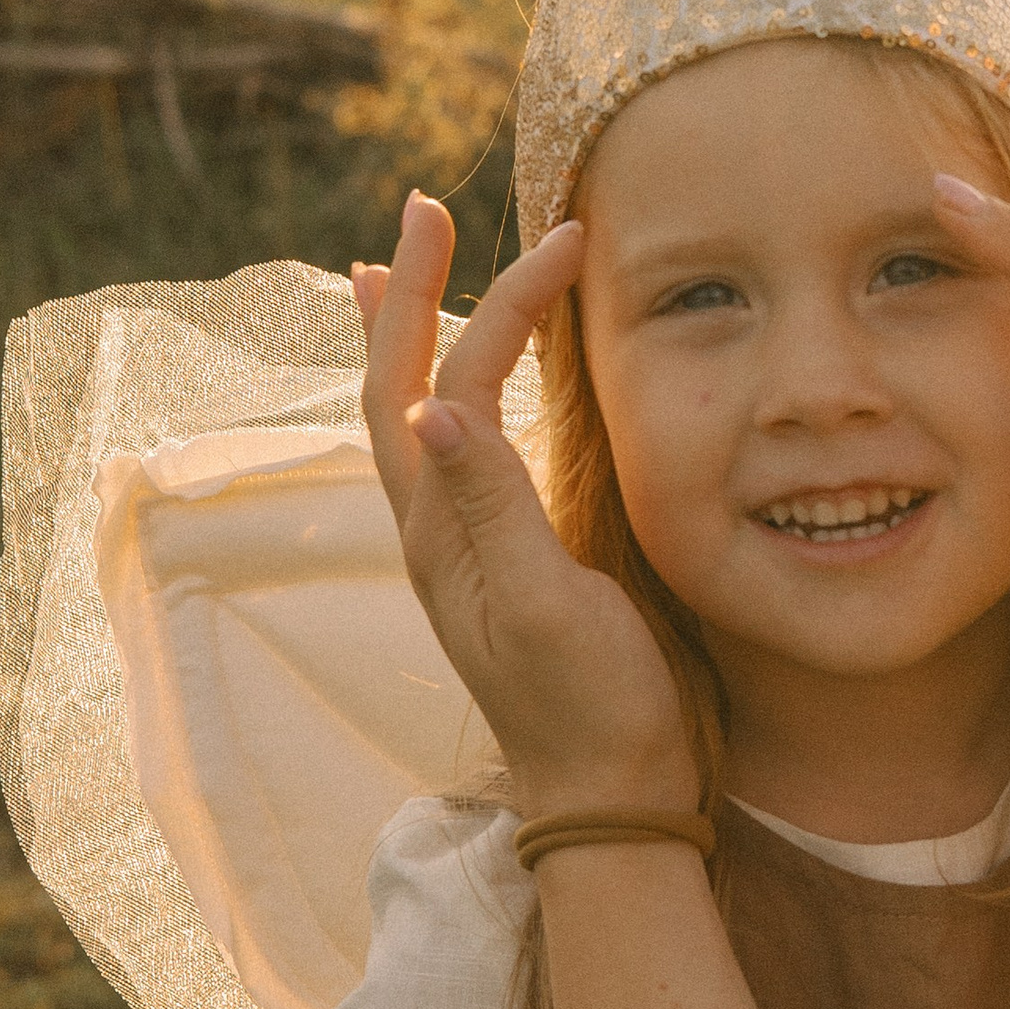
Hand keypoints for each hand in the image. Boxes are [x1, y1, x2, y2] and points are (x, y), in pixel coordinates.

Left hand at [355, 194, 693, 818]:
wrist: (612, 798)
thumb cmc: (592, 708)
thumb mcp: (544, 606)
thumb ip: (493, 506)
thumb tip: (430, 404)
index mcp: (443, 532)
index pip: (454, 381)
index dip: (503, 301)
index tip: (566, 238)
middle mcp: (437, 530)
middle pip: (399, 385)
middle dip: (408, 293)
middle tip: (422, 210)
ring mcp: (465, 548)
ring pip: (417, 416)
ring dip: (411, 337)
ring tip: (397, 275)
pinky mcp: (502, 563)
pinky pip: (457, 453)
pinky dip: (452, 392)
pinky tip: (465, 389)